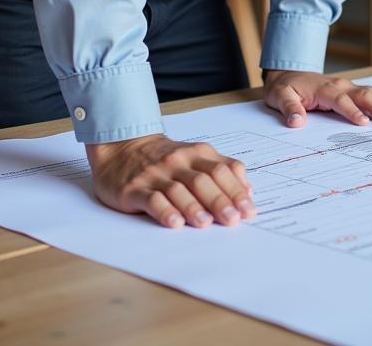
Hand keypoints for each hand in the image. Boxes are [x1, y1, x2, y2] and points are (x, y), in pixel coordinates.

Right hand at [86, 133, 254, 228]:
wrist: (122, 147)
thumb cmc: (164, 158)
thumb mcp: (195, 156)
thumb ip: (222, 169)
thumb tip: (248, 190)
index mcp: (196, 154)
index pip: (221, 170)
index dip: (236, 190)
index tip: (248, 210)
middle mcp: (178, 162)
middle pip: (203, 180)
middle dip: (219, 200)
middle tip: (232, 220)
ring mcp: (156, 175)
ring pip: (178, 190)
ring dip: (193, 207)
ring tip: (206, 223)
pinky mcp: (135, 188)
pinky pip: (151, 199)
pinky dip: (164, 211)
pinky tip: (174, 222)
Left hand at [264, 71, 371, 127]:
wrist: (287, 73)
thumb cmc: (284, 88)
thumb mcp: (279, 97)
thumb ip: (288, 108)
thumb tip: (296, 121)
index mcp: (324, 88)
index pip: (340, 100)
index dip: (352, 111)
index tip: (364, 124)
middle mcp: (340, 85)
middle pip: (363, 95)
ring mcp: (348, 86)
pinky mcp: (352, 89)